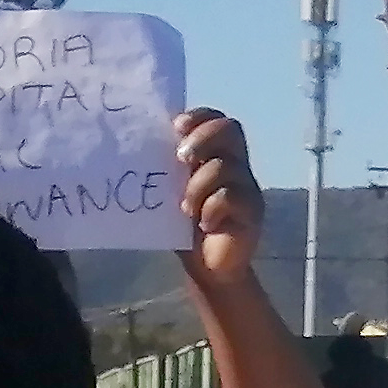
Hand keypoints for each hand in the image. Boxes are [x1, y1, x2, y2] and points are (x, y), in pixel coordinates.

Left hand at [175, 107, 268, 291]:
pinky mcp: (253, 211)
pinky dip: (211, 209)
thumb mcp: (171, 192)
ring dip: (198, 184)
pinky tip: (204, 224)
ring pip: (225, 166)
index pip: (215, 119)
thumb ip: (164, 168)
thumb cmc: (186, 227)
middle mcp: (236, 164)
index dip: (199, 117)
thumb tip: (134, 144)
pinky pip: (231, 197)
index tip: (176, 127)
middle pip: (229, 130)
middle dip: (202, 138)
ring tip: (184, 209)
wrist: (208, 269)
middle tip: (180, 158)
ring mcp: (247, 187)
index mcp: (216, 154)